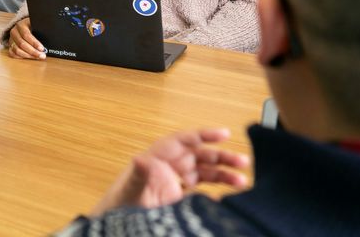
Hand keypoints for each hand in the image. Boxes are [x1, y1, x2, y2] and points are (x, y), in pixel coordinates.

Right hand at [7, 17, 45, 59]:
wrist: (24, 25)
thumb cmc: (32, 25)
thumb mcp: (36, 23)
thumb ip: (41, 28)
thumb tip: (51, 34)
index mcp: (20, 25)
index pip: (26, 35)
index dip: (34, 43)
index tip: (42, 48)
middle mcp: (14, 32)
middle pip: (22, 44)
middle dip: (33, 51)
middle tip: (42, 55)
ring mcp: (11, 39)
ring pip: (17, 50)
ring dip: (28, 55)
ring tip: (37, 57)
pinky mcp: (10, 46)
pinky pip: (13, 54)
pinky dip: (21, 57)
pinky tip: (29, 57)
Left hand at [89, 128, 249, 214]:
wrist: (117, 225)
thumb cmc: (120, 203)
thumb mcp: (130, 188)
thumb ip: (139, 174)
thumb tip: (141, 159)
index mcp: (158, 157)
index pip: (184, 140)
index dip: (204, 135)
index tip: (225, 134)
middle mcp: (168, 166)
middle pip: (200, 155)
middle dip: (221, 157)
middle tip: (242, 162)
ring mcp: (174, 182)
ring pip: (204, 172)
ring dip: (224, 175)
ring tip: (243, 181)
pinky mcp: (178, 197)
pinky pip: (201, 190)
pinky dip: (215, 192)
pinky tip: (228, 198)